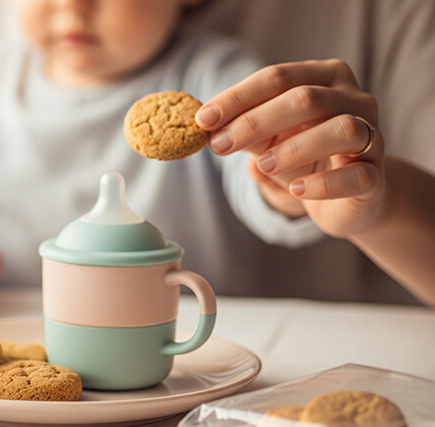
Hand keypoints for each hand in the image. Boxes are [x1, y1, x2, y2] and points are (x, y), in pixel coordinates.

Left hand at [197, 59, 385, 236]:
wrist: (348, 196)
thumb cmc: (303, 156)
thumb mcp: (268, 139)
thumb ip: (242, 128)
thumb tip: (205, 126)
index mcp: (325, 77)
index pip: (278, 77)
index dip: (238, 97)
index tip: (203, 119)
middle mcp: (355, 99)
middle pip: (306, 99)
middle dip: (255, 122)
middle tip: (220, 145)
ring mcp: (372, 135)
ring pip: (340, 130)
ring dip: (293, 149)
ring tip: (261, 166)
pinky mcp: (376, 175)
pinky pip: (356, 176)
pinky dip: (321, 184)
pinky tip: (294, 190)